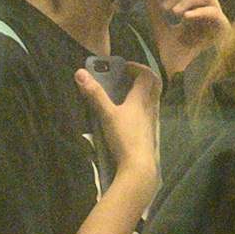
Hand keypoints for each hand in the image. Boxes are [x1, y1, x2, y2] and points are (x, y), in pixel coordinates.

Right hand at [78, 61, 159, 182]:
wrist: (139, 166)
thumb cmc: (124, 137)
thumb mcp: (106, 114)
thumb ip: (94, 94)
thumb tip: (80, 73)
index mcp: (141, 98)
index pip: (147, 74)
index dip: (137, 67)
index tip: (123, 67)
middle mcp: (151, 106)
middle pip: (155, 85)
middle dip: (143, 76)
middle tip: (128, 77)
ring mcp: (153, 120)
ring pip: (153, 99)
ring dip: (143, 92)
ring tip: (126, 94)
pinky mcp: (151, 133)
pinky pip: (150, 112)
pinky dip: (142, 107)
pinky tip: (129, 116)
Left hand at [148, 0, 228, 74]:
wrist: (179, 77)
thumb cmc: (172, 56)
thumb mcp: (160, 29)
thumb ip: (156, 11)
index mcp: (192, 12)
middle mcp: (205, 13)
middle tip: (165, 7)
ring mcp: (215, 20)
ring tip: (173, 12)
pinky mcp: (224, 29)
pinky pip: (214, 12)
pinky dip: (199, 11)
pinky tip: (185, 17)